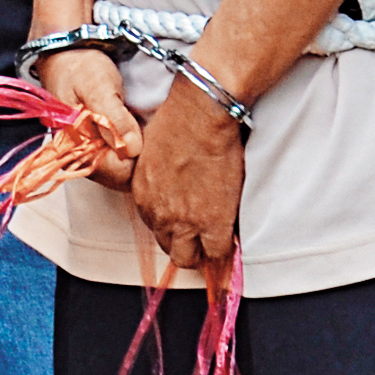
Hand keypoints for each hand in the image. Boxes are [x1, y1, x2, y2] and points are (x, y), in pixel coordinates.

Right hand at [48, 46, 144, 192]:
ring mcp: (90, 151)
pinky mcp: (97, 143)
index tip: (155, 140)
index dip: (141, 161)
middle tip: (155, 131)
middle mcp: (82, 156)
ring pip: (124, 166)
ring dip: (139, 150)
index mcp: (77, 148)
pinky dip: (134, 143)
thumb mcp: (99, 87)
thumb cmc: (79, 68)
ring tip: (147, 126)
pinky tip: (139, 126)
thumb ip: (114, 119)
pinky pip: (121, 154)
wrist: (65, 55)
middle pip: (122, 175)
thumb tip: (133, 149)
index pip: (119, 175)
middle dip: (143, 158)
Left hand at [127, 64, 249, 273]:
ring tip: (214, 244)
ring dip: (201, 251)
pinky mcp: (213, 223)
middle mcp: (158, 214)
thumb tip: (169, 175)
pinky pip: (218, 252)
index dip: (173, 226)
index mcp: (143, 195)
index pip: (155, 226)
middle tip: (200, 238)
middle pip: (168, 247)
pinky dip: (225, 249)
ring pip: (188, 258)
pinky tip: (231, 240)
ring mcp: (184, 222)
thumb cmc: (179, 120)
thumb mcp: (153, 149)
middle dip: (184, 244)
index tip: (185, 224)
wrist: (200, 116)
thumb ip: (157, 172)